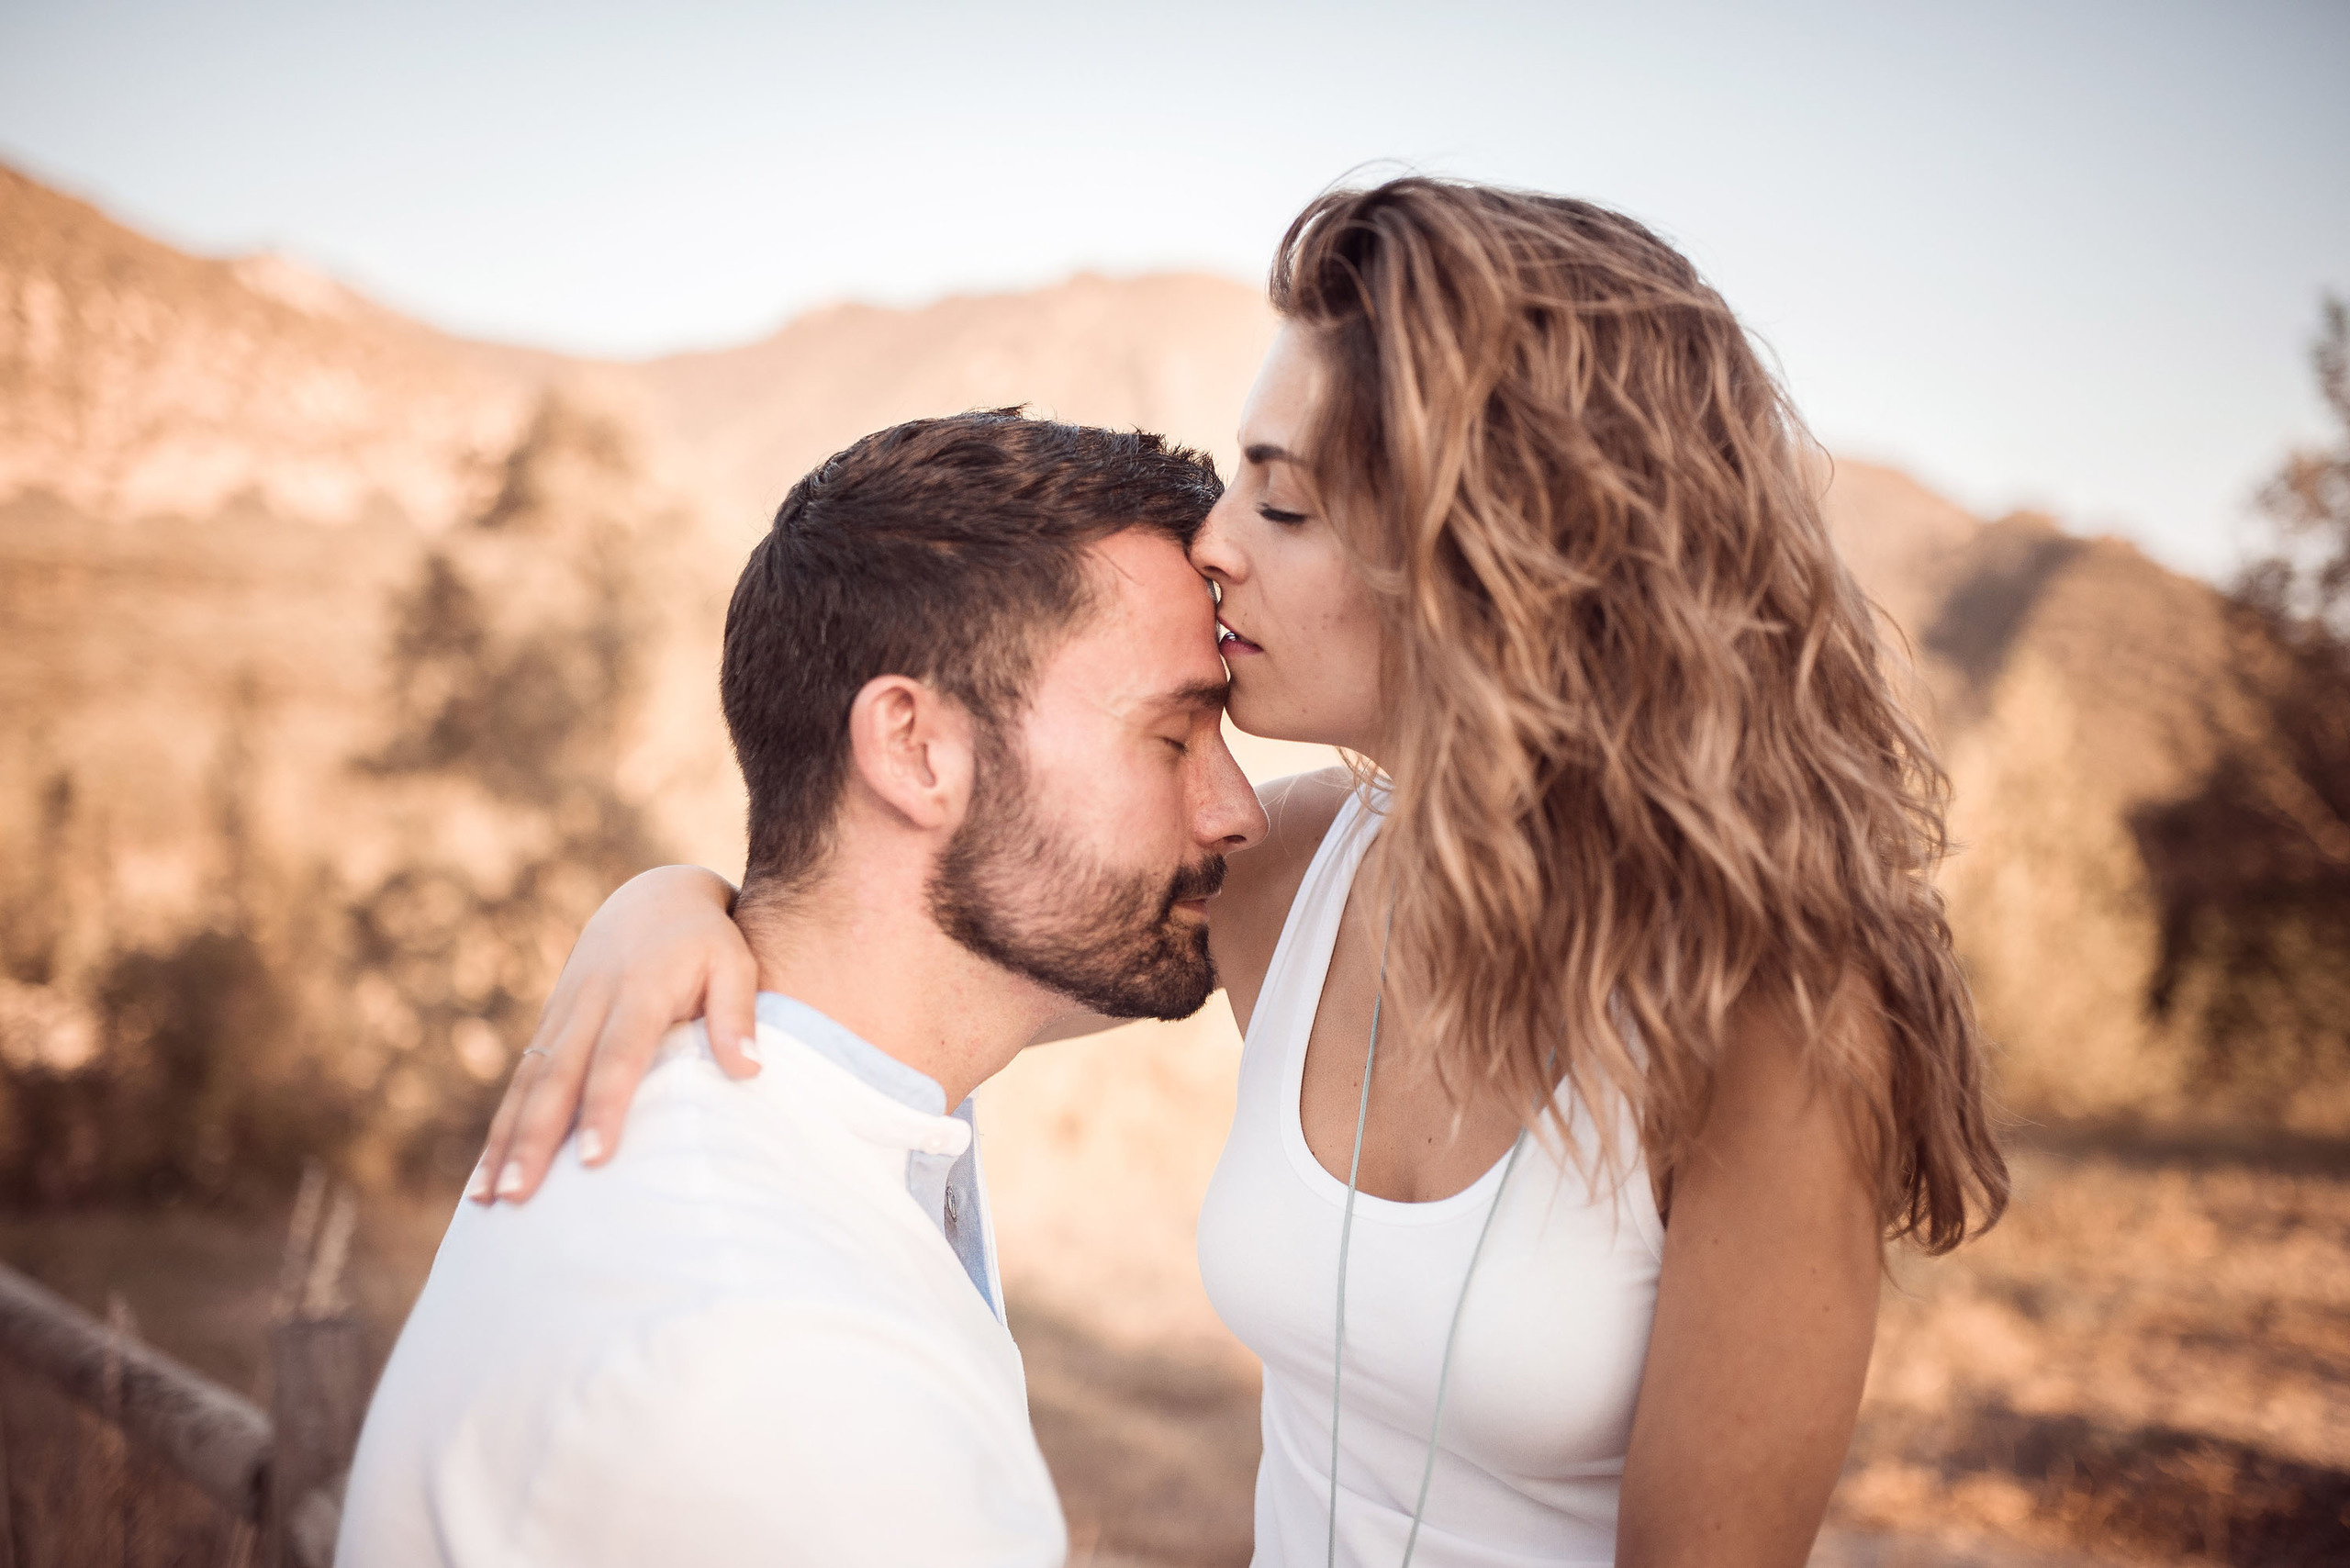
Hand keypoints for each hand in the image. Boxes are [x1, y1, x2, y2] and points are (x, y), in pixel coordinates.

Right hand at [471, 865, 759, 1203]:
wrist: (656, 897)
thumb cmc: (707, 941)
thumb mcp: (735, 963)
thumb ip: (738, 1015)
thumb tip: (749, 1071)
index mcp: (637, 990)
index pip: (619, 1056)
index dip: (606, 1106)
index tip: (596, 1159)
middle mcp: (589, 1003)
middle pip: (557, 1077)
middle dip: (535, 1139)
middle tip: (519, 1197)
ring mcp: (562, 1013)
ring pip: (528, 1083)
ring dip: (505, 1142)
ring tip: (488, 1201)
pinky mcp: (549, 1024)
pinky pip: (520, 1081)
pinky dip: (502, 1128)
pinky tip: (487, 1177)